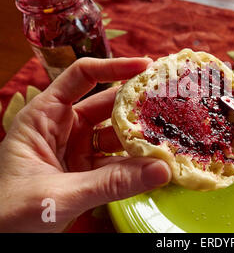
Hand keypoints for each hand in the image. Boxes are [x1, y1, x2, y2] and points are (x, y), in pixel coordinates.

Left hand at [0, 57, 170, 231]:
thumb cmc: (9, 214)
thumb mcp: (60, 195)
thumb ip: (111, 184)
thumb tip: (161, 170)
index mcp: (45, 116)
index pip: (82, 77)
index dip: (114, 67)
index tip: (147, 66)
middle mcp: (64, 128)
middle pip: (107, 105)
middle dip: (137, 106)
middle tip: (170, 103)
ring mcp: (77, 150)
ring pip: (116, 135)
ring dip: (141, 138)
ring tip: (171, 138)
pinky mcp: (87, 172)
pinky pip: (117, 162)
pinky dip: (136, 165)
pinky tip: (156, 166)